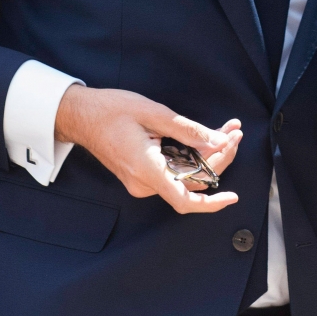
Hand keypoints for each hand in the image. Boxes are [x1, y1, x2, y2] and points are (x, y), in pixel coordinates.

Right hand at [55, 86, 242, 213]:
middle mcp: (144, 182)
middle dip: (219, 159)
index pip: (184, 200)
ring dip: (209, 157)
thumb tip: (219, 141)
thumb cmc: (111, 110)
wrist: (81, 116)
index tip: (232, 197)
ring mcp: (142, 181)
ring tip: (227, 131)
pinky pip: (174, 172)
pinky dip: (193, 157)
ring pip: (186, 177)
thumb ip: (189, 130)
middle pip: (192, 182)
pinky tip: (207, 138)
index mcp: (146, 169)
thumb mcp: (153, 113)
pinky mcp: (142, 175)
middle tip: (235, 133)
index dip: (211, 204)